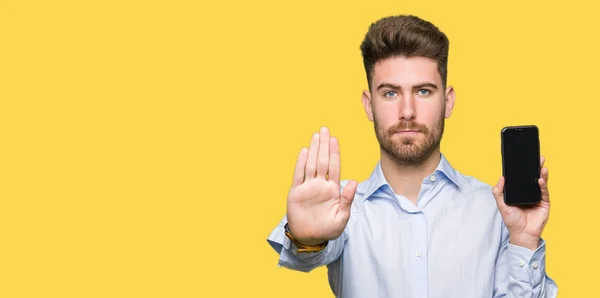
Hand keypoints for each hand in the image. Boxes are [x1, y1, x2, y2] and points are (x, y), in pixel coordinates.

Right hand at [286, 126, 357, 245]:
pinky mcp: (296, 192)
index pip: (334, 167)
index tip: (334, 139)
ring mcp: (308, 187)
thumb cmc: (328, 229)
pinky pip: (298, 175)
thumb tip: (353, 182)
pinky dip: (300, 163)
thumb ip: (347, 199)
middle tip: (325, 129)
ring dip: (313, 150)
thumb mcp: (341, 217)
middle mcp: (320, 185)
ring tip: (316, 135)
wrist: (310, 238)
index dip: (334, 153)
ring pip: (311, 164)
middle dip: (324, 145)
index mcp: (333, 189)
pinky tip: (304, 151)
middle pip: (322, 161)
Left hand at [492, 156, 550, 250]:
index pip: (522, 178)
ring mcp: (538, 197)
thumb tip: (501, 178)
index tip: (524, 159)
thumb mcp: (501, 204)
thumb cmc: (512, 220)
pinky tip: (540, 179)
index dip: (523, 170)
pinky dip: (543, 185)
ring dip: (542, 174)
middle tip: (537, 157)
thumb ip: (498, 191)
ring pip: (540, 183)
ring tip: (541, 166)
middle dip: (535, 168)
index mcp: (519, 192)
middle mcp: (529, 193)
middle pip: (533, 178)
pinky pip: (544, 192)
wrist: (521, 233)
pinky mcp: (544, 203)